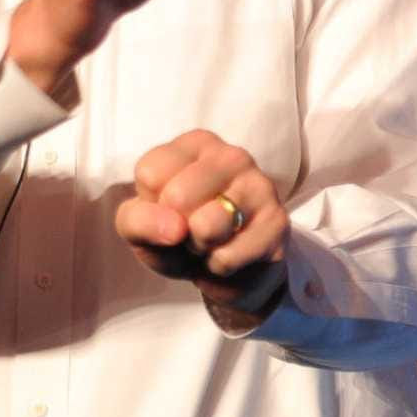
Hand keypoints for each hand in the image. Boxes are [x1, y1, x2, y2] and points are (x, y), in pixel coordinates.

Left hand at [116, 129, 287, 328]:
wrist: (224, 272)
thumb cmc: (174, 234)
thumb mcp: (138, 225)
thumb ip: (139, 220)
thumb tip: (173, 228)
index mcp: (194, 144)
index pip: (150, 173)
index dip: (150, 205)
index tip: (166, 208)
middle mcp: (231, 156)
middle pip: (177, 197)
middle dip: (176, 228)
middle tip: (189, 230)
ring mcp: (260, 186)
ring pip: (207, 227)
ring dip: (198, 249)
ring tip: (208, 242)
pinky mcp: (278, 223)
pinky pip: (227, 256)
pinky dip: (218, 266)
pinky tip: (228, 254)